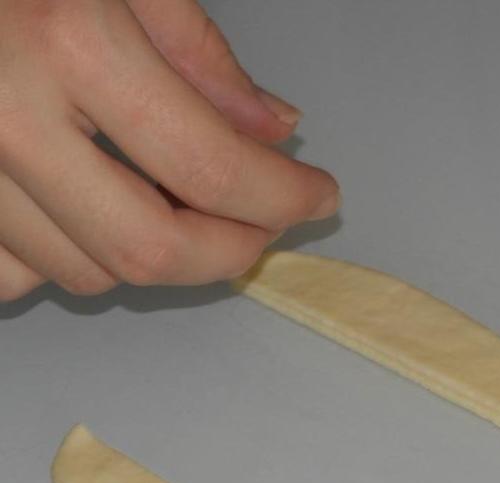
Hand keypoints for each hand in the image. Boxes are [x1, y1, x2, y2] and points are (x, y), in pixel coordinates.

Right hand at [0, 0, 338, 297]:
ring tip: (173, 196)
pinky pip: (13, 272)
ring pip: (83, 271)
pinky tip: (87, 203)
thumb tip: (275, 131)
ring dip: (150, 252)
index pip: (211, 167)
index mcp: (64, 43)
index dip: (283, 196)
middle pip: (149, 250)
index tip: (318, 196)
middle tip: (263, 226)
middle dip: (227, 252)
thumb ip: (198, 53)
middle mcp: (2, 118)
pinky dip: (64, 254)